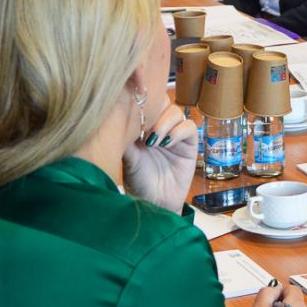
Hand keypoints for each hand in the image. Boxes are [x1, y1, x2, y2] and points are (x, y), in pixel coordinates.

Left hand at [122, 92, 196, 211]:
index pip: (145, 102)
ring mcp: (175, 135)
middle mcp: (159, 127)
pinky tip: (166, 144)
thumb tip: (117, 117)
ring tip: (153, 141)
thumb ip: (125, 138)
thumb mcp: (127, 159)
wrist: (156, 204)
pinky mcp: (189, 145)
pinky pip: (189, 127)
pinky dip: (178, 132)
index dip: (141, 102)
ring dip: (164, 122)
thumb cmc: (138, 182)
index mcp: (142, 126)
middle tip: (143, 129)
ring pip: (176, 112)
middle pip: (162, 101)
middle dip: (154, 111)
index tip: (132, 112)